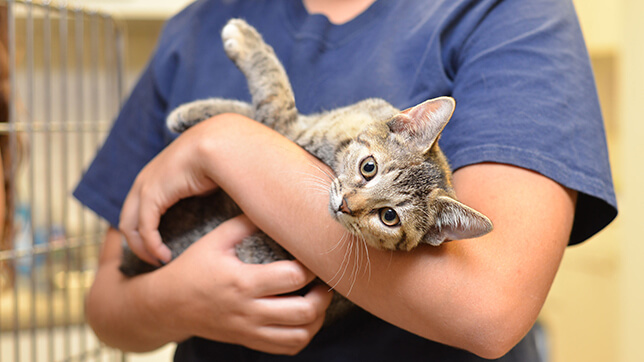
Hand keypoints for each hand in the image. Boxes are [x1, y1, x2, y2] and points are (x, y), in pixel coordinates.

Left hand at [119, 123, 218, 264]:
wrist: (218, 145)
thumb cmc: (218, 159)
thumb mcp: (204, 178)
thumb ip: (198, 192)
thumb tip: (212, 203)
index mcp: (155, 176)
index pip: (138, 209)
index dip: (144, 231)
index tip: (159, 247)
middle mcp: (144, 181)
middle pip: (128, 220)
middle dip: (137, 244)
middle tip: (154, 260)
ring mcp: (144, 187)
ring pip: (130, 228)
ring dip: (142, 249)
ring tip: (159, 261)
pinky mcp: (150, 196)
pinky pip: (145, 229)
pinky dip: (152, 246)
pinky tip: (164, 256)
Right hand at [160, 214, 333, 354]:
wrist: (166, 306)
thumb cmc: (192, 268)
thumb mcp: (214, 240)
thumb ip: (244, 223)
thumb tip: (273, 205)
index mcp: (242, 281)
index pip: (293, 277)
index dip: (311, 266)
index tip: (313, 256)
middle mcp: (248, 310)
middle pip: (304, 311)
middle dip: (323, 295)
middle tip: (323, 281)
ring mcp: (249, 330)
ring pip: (299, 336)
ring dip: (317, 319)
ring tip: (317, 300)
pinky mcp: (248, 340)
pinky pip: (287, 349)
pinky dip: (303, 336)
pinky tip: (303, 318)